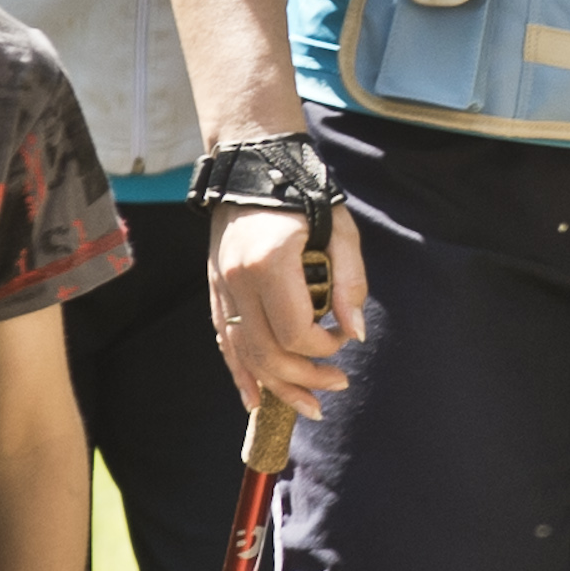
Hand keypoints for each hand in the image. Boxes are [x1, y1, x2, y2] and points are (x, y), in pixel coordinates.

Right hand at [210, 201, 367, 421]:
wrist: (254, 165)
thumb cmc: (305, 195)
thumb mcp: (341, 231)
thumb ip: (350, 283)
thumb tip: (355, 333)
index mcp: (270, 262)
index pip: (296, 331)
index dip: (325, 347)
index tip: (344, 338)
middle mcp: (238, 279)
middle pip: (267, 353)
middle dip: (304, 378)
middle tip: (336, 384)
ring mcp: (221, 286)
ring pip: (243, 354)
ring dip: (276, 386)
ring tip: (308, 405)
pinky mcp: (215, 289)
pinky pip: (224, 341)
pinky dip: (240, 373)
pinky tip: (256, 399)